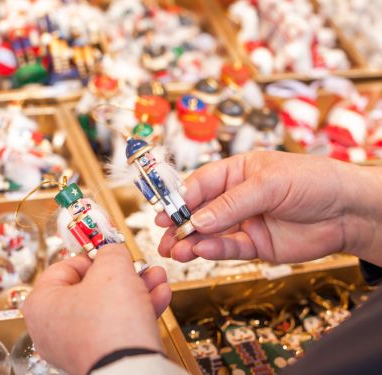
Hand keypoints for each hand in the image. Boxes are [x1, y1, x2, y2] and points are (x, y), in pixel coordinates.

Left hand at [22, 244, 171, 374]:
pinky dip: (137, 311)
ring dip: (136, 289)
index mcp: (42, 303)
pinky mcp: (98, 357)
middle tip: (138, 266)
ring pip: (108, 306)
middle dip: (123, 273)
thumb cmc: (110, 322)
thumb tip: (112, 251)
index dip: (93, 255)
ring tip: (156, 278)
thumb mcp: (112, 268)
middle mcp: (52, 327)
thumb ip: (110, 251)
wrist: (130, 369)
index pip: (65, 267)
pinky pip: (116, 327)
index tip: (110, 251)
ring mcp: (75, 345)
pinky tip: (158, 297)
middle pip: (91, 287)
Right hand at [157, 151, 381, 265]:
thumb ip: (231, 203)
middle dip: (180, 222)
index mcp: (237, 172)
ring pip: (211, 233)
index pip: (201, 183)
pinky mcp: (256, 244)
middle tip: (164, 233)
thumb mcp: (269, 183)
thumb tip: (198, 220)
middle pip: (201, 210)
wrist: (348, 211)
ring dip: (191, 240)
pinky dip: (214, 250)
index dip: (181, 197)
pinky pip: (230, 248)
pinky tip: (200, 250)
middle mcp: (237, 197)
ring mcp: (245, 222)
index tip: (165, 210)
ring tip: (175, 248)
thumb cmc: (314, 181)